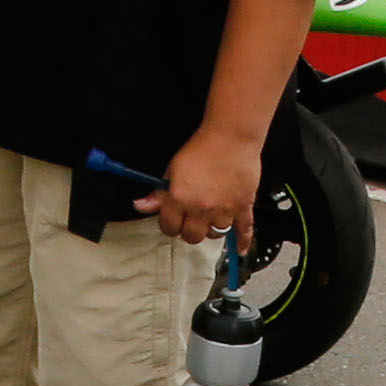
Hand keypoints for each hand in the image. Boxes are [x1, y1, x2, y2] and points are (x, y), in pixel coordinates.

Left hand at [145, 120, 264, 247]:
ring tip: (210, 218)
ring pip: (215, 234)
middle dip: (188, 230)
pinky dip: (243, 241)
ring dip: (211, 229)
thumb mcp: (172, 169)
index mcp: (180, 199)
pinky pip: (244, 230)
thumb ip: (158, 194)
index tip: (172, 219)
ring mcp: (224, 210)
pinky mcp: (243, 206)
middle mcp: (202, 208)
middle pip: (191, 237)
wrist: (231, 136)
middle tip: (190, 220)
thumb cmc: (202, 148)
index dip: (169, 224)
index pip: (169, 227)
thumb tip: (140, 206)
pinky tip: (241, 249)